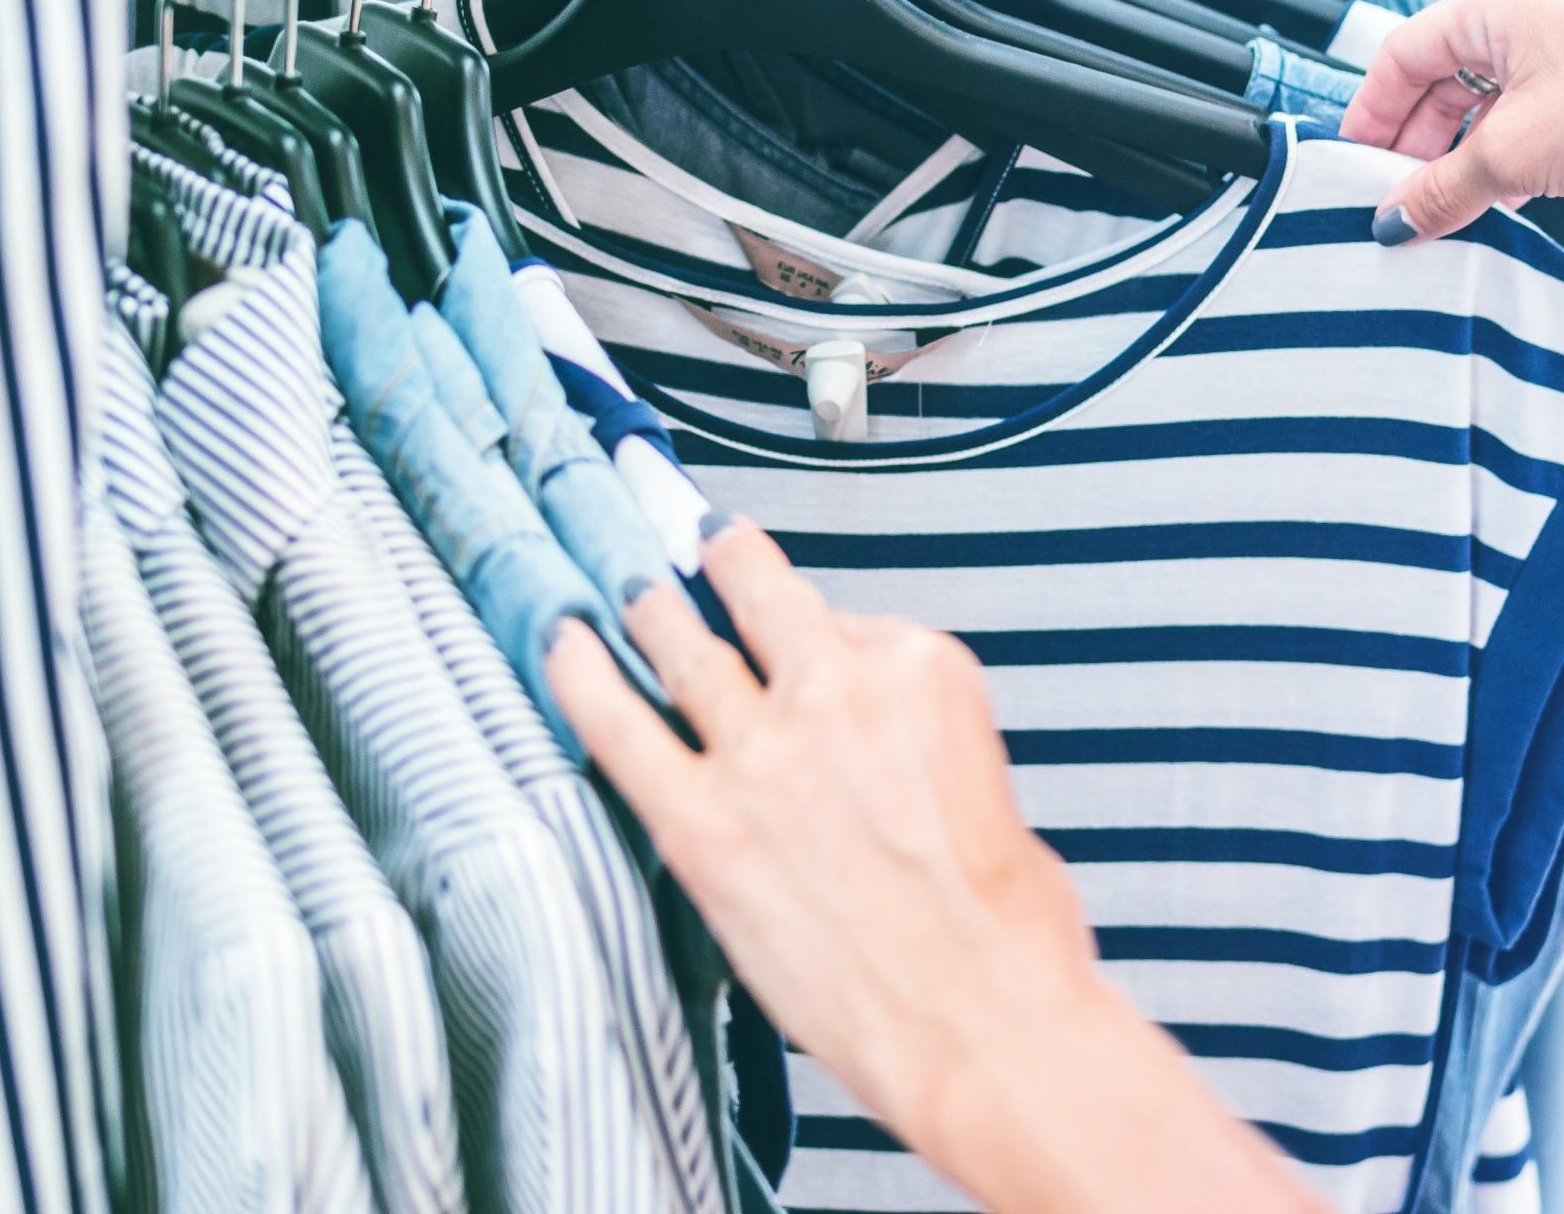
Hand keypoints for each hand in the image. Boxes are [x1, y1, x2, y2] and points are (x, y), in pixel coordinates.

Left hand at [547, 525, 1333, 1213]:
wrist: (983, 1022)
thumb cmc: (1005, 932)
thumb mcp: (988, 788)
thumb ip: (912, 746)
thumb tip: (867, 757)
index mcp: (924, 671)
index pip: (848, 622)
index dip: (821, 637)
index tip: (800, 634)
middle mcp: (836, 689)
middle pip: (757, 595)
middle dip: (720, 560)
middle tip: (693, 541)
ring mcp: (762, 751)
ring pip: (681, 644)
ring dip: (645, 604)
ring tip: (623, 582)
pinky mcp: (703, 823)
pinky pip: (618, 726)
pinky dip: (580, 677)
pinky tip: (558, 643)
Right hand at [1341, 0, 1563, 242]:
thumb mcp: (1513, 157)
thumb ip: (1440, 190)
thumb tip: (1395, 217)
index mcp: (1499, 2)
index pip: (1403, 53)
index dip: (1372, 112)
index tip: (1357, 161)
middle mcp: (1536, 6)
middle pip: (1445, 73)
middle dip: (1419, 138)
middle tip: (1400, 193)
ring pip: (1492, 93)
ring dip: (1465, 147)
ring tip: (1450, 202)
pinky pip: (1534, 104)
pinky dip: (1510, 145)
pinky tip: (1505, 190)